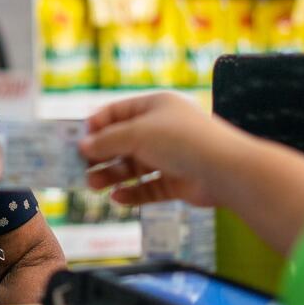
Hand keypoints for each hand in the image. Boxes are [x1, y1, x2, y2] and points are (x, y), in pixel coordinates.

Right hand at [80, 92, 250, 207]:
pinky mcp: (178, 181)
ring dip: (113, 175)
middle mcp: (163, 129)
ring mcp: (171, 156)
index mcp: (155, 106)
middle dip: (101, 154)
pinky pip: (149, 187)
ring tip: (93, 185)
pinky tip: (117, 198)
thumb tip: (84, 145)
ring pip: (134, 166)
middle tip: (80, 168)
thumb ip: (107, 140)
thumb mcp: (137, 134)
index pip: (118, 112)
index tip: (77, 140)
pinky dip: (133, 193)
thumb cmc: (182, 141)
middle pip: (123, 141)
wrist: (226, 170)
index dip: (97, 125)